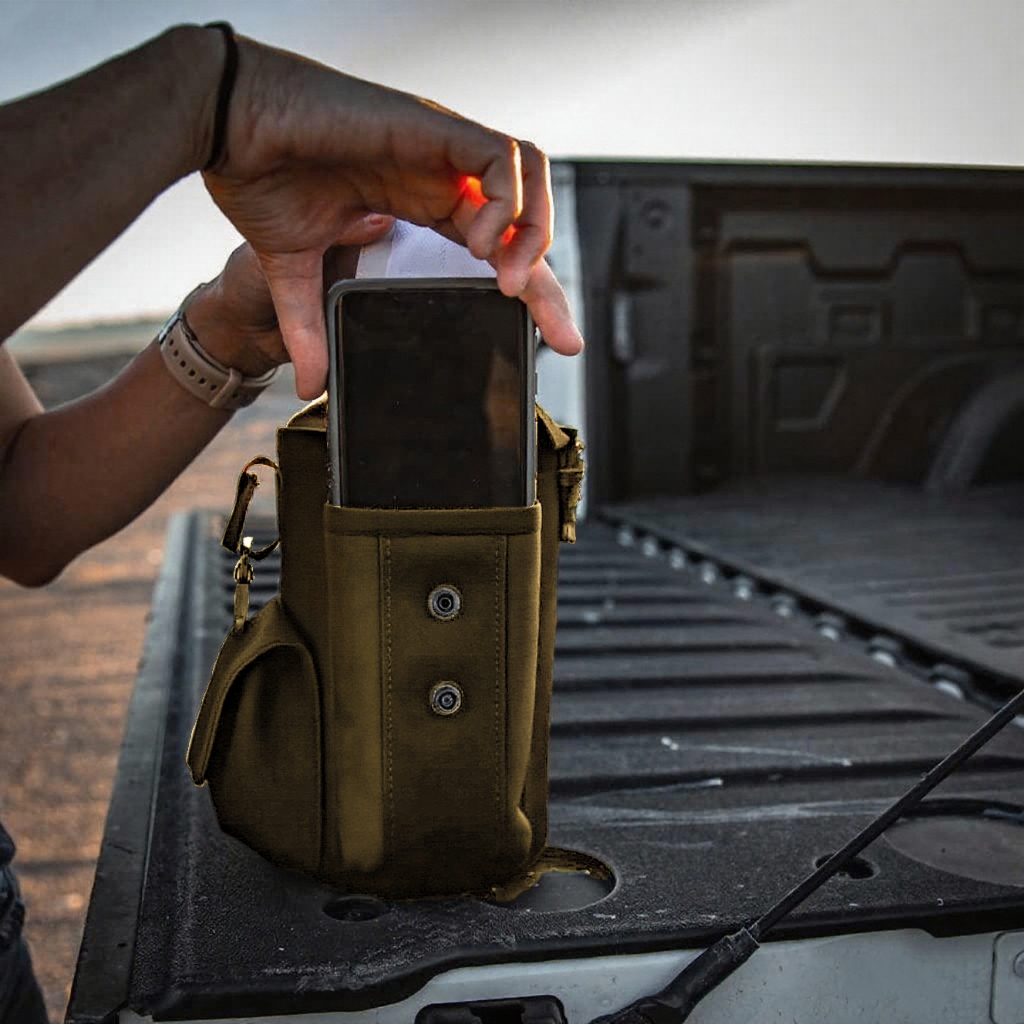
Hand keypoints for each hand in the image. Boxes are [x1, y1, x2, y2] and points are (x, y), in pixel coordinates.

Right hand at [202, 36, 582, 397]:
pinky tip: (480, 241)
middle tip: (561, 337)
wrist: (224, 127)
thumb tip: (310, 385)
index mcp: (422, 202)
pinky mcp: (433, 125)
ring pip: (529, 179)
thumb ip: (310, 326)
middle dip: (550, 283)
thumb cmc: (260, 178)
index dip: (530, 292)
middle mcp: (441, 174)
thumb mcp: (295, 271)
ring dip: (533, 235)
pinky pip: (502, 156)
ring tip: (508, 282)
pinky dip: (506, 201)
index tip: (552, 340)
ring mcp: (441, 147)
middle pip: (524, 223)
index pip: (496, 249)